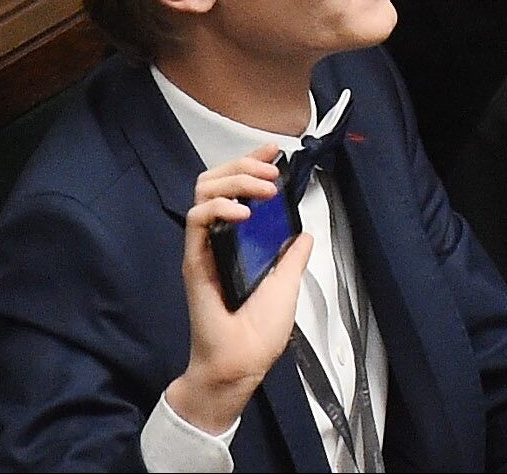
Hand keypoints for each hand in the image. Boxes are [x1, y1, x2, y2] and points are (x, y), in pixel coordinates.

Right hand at [164, 148, 310, 436]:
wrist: (242, 362)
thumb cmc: (259, 330)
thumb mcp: (287, 282)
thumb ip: (292, 255)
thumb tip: (304, 233)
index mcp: (239, 241)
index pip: (236, 189)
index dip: (251, 163)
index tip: (273, 151)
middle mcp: (218, 239)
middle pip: (214, 181)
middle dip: (243, 165)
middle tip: (270, 172)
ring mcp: (204, 248)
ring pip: (202, 193)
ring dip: (234, 181)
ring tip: (262, 189)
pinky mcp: (195, 262)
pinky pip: (196, 222)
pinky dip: (219, 208)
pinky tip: (243, 212)